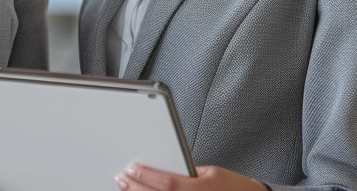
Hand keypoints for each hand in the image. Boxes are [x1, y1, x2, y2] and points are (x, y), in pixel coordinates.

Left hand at [115, 163, 267, 190]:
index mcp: (199, 189)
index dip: (146, 176)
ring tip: (126, 188)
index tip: (131, 168)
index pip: (167, 182)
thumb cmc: (234, 188)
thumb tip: (164, 167)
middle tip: (122, 178)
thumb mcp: (211, 172)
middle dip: (136, 187)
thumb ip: (187, 171)